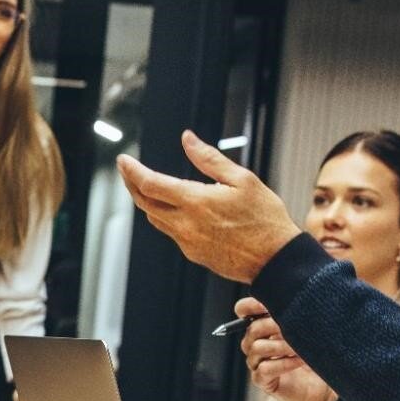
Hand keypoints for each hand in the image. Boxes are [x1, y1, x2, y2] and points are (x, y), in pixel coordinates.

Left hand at [116, 131, 302, 282]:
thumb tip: (188, 139)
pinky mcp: (194, 255)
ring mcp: (187, 243)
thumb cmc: (265, 219)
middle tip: (128, 170)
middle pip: (144, 203)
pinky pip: (172, 233)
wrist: (277, 261)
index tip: (123, 160)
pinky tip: (178, 209)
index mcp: (195, 202)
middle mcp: (185, 225)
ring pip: (156, 219)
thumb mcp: (242, 180)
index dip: (132, 171)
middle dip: (132, 184)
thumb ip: (209, 159)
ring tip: (149, 186)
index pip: (150, 184)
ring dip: (148, 202)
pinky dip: (167, 218)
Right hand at [236, 297, 337, 400]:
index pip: (243, 310)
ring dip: (282, 346)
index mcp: (262, 326)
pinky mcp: (261, 380)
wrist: (322, 386)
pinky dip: (284, 363)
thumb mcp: (308, 330)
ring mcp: (256, 362)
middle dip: (274, 325)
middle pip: (252, 329)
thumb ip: (298, 314)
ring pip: (257, 348)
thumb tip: (299, 296)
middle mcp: (254, 343)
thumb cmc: (315, 354)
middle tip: (295, 326)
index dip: (251, 305)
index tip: (268, 304)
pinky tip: (300, 361)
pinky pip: (265, 369)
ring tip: (301, 348)